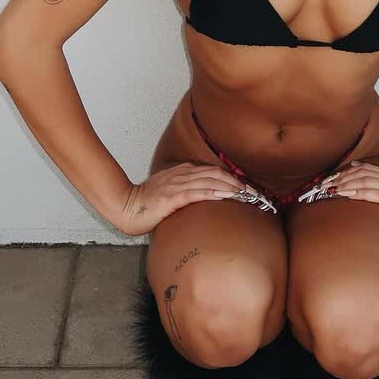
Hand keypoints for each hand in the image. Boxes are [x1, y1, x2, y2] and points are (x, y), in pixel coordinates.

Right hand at [118, 161, 261, 234]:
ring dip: (231, 187)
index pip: (213, 172)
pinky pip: (198, 192)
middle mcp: (182, 174)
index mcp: (181, 172)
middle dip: (237, 182)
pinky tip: (226, 195)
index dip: (231, 178)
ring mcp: (177, 184)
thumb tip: (201, 201)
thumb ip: (184, 193)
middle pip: (216, 174)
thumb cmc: (145, 205)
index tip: (246, 188)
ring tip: (247, 194)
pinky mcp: (173, 196)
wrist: (125, 206)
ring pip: (211, 181)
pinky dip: (214, 192)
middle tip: (253, 193)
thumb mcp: (168, 194)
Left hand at [327, 159, 378, 253]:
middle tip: (326, 183)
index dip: (349, 171)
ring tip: (330, 187)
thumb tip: (374, 201)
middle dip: (342, 176)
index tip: (334, 176)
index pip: (369, 169)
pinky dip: (358, 191)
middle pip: (364, 172)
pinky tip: (346, 194)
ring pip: (367, 180)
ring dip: (346, 182)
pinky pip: (375, 193)